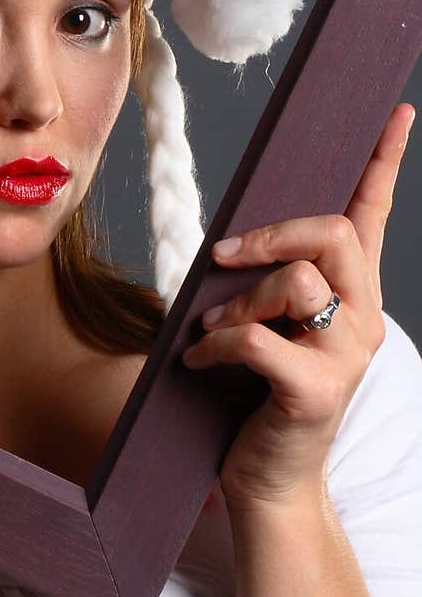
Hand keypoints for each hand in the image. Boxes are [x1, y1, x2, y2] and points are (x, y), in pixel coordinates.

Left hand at [182, 102, 414, 509]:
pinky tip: (200, 361)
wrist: (268, 484)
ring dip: (238, 299)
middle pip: (337, 235)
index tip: (396, 112)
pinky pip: (257, 339)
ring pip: (297, 283)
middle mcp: (364, 320)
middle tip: (225, 254)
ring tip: (210, 326)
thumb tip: (231, 240)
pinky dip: (216, 343)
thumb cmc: (258, 398)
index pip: (373, 217)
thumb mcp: (269, 326)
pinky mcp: (317, 391)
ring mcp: (347, 357)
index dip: (383, 163)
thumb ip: (268, 282)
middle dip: (274, 234)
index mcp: (355, 296)